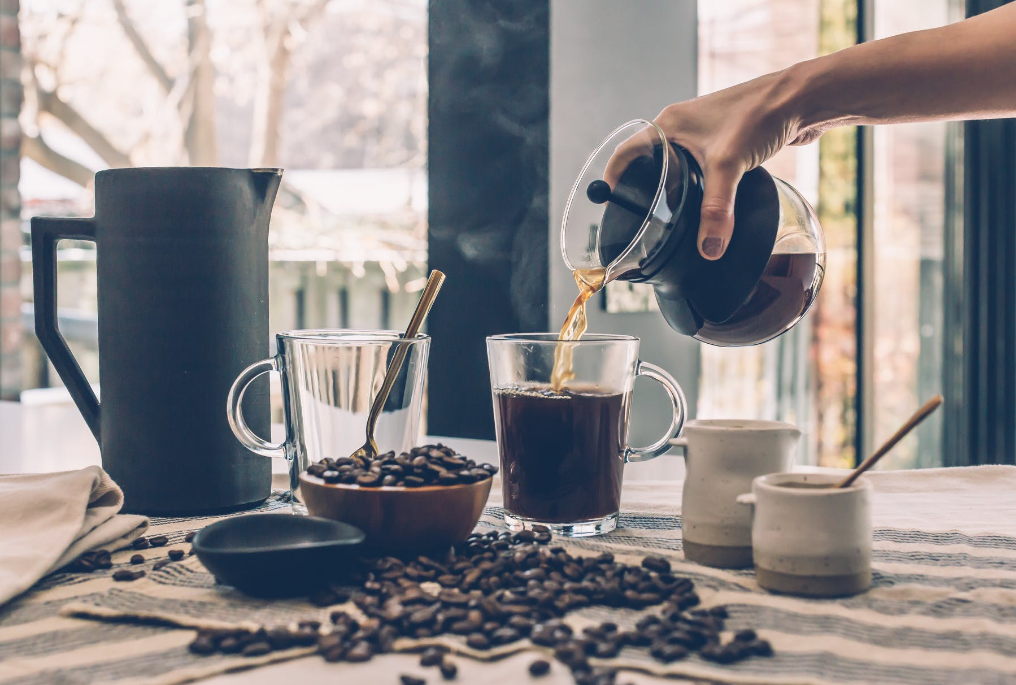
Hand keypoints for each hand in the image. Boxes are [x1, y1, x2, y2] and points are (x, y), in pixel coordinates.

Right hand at [605, 69, 813, 259]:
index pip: (627, 152)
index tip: (609, 203)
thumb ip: (716, 210)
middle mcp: (681, 126)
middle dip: (645, 188)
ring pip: (678, 166)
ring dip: (675, 188)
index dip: (614, 178)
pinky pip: (703, 167)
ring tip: (672, 216)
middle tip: (642, 217)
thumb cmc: (759, 114)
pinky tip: (708, 203)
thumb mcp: (728, 165)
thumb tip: (709, 249)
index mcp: (668, 125)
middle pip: (651, 162)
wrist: (800, 98)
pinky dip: (700, 185)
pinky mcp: (726, 141)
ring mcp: (704, 133)